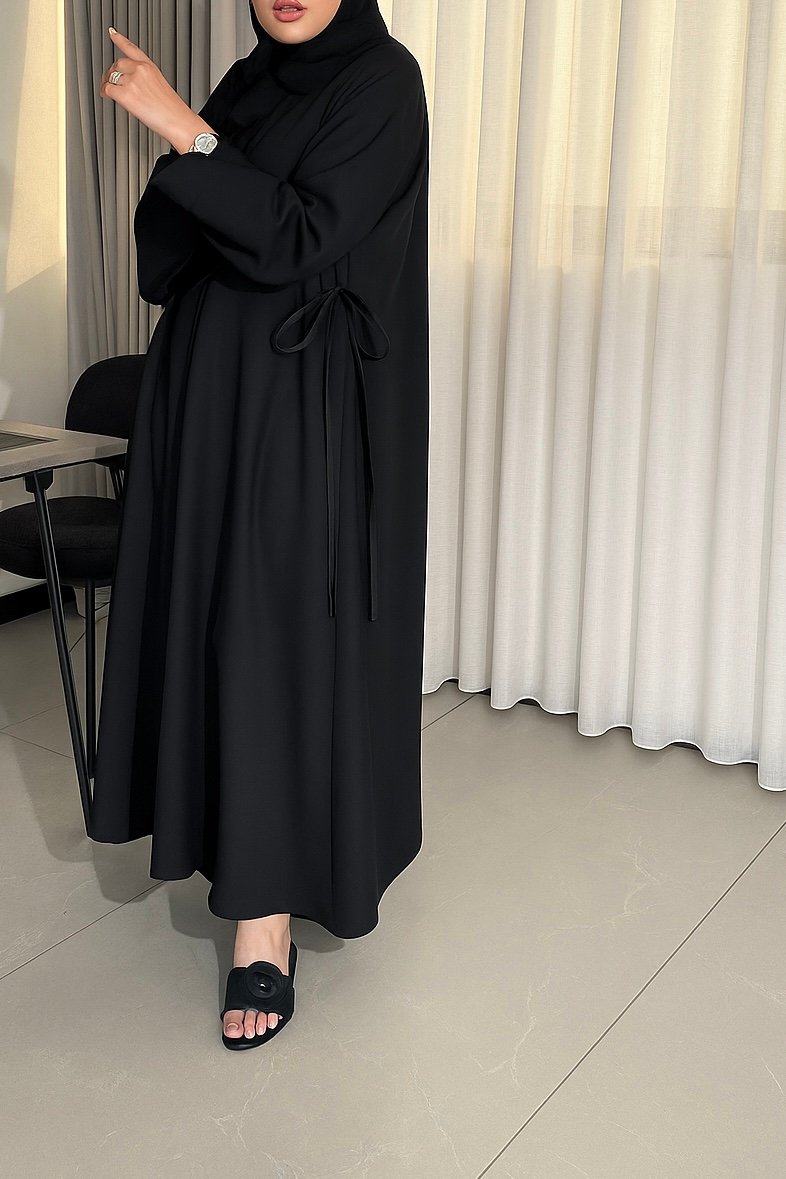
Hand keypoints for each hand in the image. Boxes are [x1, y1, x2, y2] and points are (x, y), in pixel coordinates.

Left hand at [100, 27, 214, 153]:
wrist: (178, 121)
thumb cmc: (173, 109)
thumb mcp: (161, 87)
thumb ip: (145, 81)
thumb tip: (132, 87)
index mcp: (150, 67)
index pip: (131, 49)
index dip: (120, 40)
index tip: (112, 33)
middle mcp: (140, 70)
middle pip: (117, 65)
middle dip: (112, 74)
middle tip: (110, 82)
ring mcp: (132, 81)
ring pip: (110, 77)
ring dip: (107, 84)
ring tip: (108, 92)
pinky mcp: (126, 94)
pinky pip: (107, 89)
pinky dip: (104, 93)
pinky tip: (107, 97)